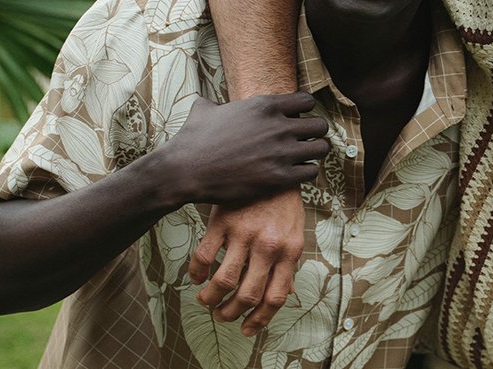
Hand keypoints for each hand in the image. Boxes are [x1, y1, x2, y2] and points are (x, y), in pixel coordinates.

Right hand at [153, 92, 328, 205]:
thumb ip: (220, 103)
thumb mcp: (206, 109)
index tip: (297, 119)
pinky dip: (305, 172)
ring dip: (314, 153)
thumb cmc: (192, 138)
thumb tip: (214, 103)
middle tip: (303, 140)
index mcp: (265, 105)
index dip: (304, 111)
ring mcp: (280, 153)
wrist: (184, 170)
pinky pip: (311, 172)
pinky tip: (294, 173)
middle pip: (321, 125)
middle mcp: (278, 127)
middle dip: (314, 133)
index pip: (308, 101)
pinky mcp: (279, 178)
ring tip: (302, 157)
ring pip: (321, 149)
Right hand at [189, 189, 304, 335]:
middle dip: (231, 313)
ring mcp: (244, 234)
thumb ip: (288, 263)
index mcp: (289, 250)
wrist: (273, 164)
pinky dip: (196, 274)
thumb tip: (287, 294)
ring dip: (210, 299)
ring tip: (205, 301)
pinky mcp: (223, 222)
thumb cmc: (284, 202)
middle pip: (247, 295)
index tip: (247, 329)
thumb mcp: (295, 231)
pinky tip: (197, 276)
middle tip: (222, 316)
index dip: (259, 320)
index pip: (275, 297)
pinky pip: (203, 257)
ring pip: (222, 282)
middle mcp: (268, 245)